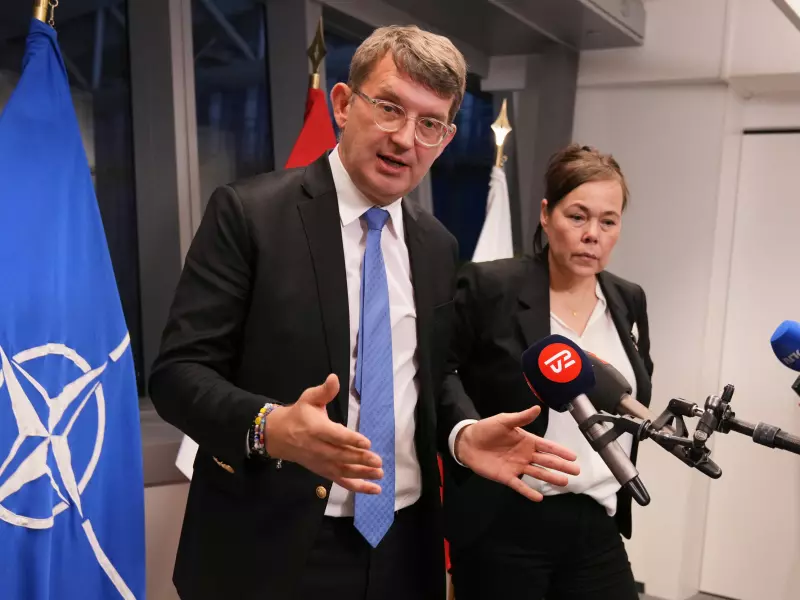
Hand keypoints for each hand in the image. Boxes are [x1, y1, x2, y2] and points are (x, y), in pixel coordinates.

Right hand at [266, 374, 383, 494]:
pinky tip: (374, 489)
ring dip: (362, 474)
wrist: (278, 435)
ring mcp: (321, 463)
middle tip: (378, 461)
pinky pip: (341, 482)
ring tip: (379, 474)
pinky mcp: (323, 472)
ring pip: (342, 471)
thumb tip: (334, 378)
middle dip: (360, 460)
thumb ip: (324, 391)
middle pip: (341, 456)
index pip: (335, 436)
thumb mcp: (309, 398)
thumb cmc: (299, 414)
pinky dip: (357, 487)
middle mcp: (318, 448)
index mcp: (316, 429)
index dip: (350, 440)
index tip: (367, 442)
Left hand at [454, 405, 579, 501]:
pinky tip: (539, 498)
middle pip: (546, 461)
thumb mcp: (504, 421)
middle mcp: (525, 455)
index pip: (547, 446)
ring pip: (537, 473)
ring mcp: (517, 466)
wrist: (468, 442)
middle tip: (576, 471)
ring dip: (551, 478)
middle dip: (561, 466)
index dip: (560, 451)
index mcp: (526, 440)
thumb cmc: (486, 429)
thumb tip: (537, 408)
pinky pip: (520, 485)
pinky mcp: (506, 477)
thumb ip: (521, 418)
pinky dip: (528, 491)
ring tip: (564, 482)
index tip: (574, 456)